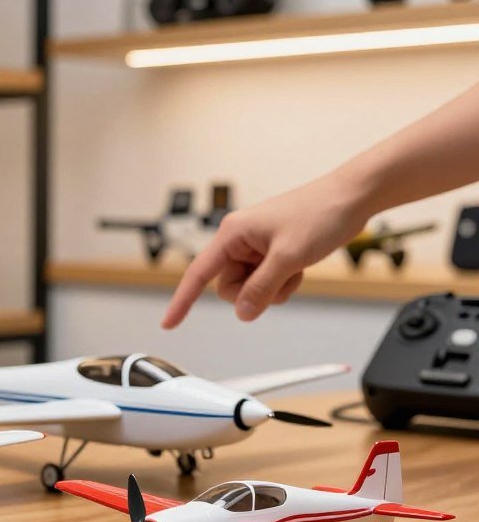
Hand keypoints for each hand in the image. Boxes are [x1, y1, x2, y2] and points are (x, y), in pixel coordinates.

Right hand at [162, 179, 369, 327]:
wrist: (351, 197)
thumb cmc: (320, 212)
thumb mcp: (289, 257)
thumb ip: (262, 288)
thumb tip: (243, 312)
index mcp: (233, 233)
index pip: (198, 273)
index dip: (183, 300)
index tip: (169, 323)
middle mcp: (239, 240)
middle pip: (229, 287)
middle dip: (253, 292)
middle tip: (280, 279)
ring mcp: (256, 247)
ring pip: (250, 287)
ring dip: (272, 288)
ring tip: (294, 269)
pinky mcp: (272, 252)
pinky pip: (266, 281)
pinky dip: (282, 282)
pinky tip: (299, 267)